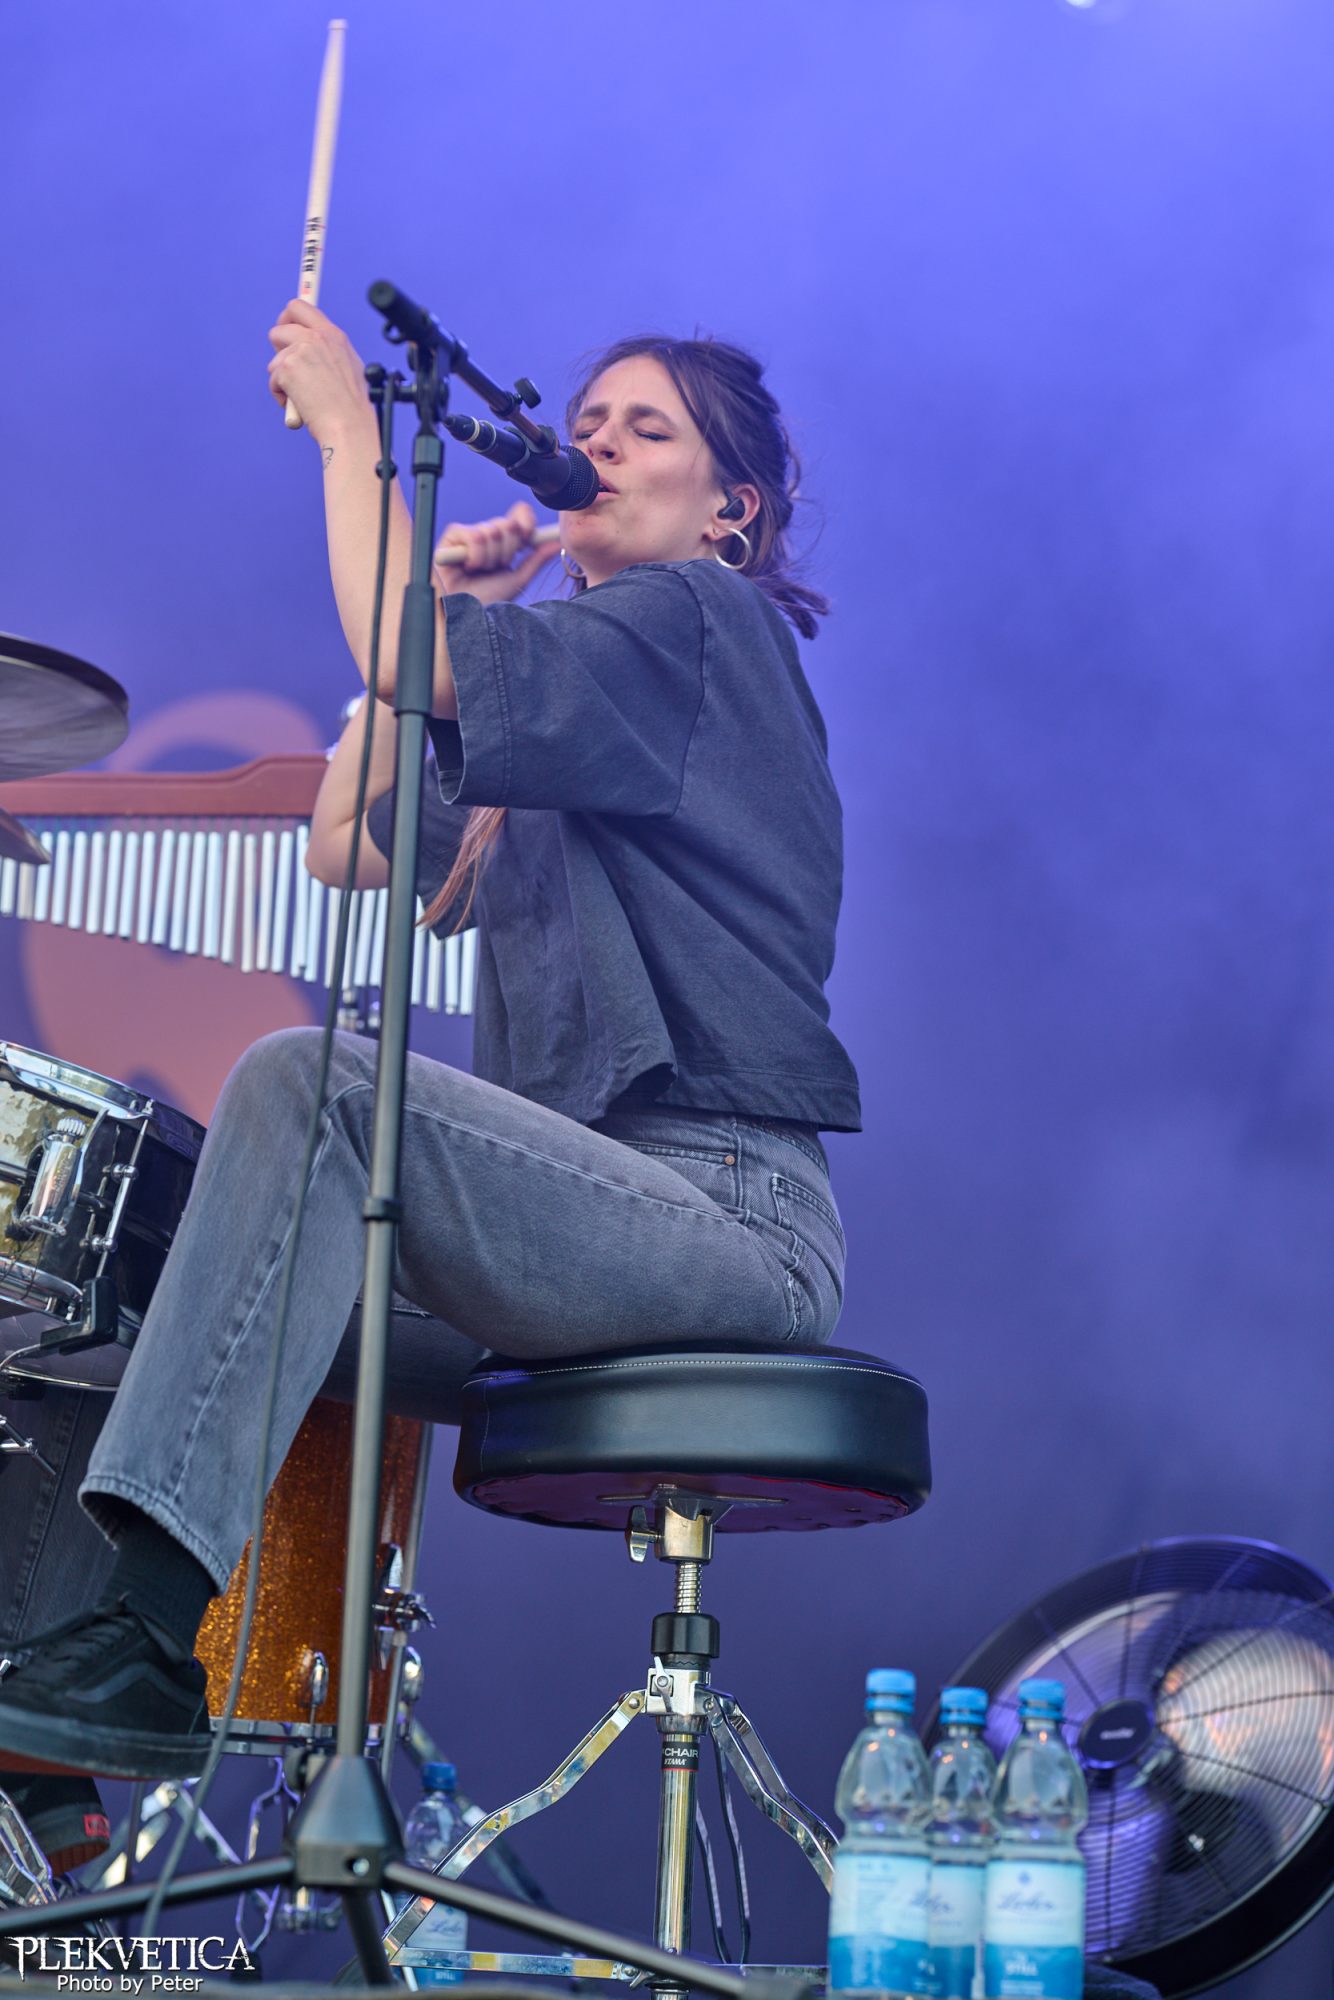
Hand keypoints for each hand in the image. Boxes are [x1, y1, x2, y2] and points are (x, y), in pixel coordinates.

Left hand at [267, 299, 373, 447]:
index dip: (288, 317)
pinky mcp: (287, 369)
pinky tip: (300, 406)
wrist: (350, 426)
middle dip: (278, 346)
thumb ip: (327, 351)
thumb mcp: (347, 366)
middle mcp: (316, 337)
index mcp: (333, 335)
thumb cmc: (353, 406)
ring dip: (283, 379)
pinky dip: (282, 395)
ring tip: (303, 397)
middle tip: (286, 366)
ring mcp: (300, 351)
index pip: (301, 307)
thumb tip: (307, 347)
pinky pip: (273, 380)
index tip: (285, 327)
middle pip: (279, 328)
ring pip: (275, 360)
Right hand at [433, 501, 560, 604]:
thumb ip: (537, 559)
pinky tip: (468, 567)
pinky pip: (474, 536)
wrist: (468, 615)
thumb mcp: (519, 578)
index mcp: (503, 541)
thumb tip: (558, 543)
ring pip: (492, 532)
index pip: (519, 514)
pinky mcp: (452, 536)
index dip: (526, 522)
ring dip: (491, 559)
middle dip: (508, 551)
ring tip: (480, 572)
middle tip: (498, 567)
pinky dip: (476, 556)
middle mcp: (487, 533)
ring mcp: (469, 533)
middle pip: (508, 524)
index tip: (527, 540)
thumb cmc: (489, 599)